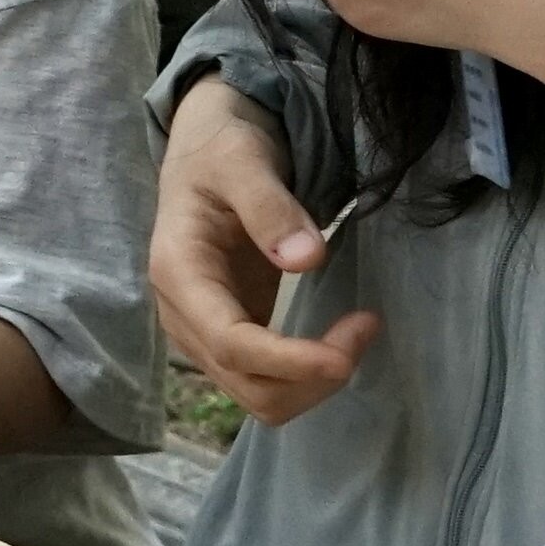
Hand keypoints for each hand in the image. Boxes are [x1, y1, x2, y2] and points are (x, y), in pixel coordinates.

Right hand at [155, 80, 374, 423]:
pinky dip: (309, 375)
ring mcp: (205, 332)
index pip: (230, 343)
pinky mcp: (231, 337)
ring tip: (360, 329)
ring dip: (314, 381)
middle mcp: (184, 315)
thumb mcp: (243, 161)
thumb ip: (270, 207)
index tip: (344, 355)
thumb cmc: (222, 150)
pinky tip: (340, 337)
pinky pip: (269, 381)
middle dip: (312, 376)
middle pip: (249, 385)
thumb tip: (308, 259)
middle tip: (366, 325)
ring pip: (260, 395)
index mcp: (178, 272)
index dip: (288, 361)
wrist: (205, 152)